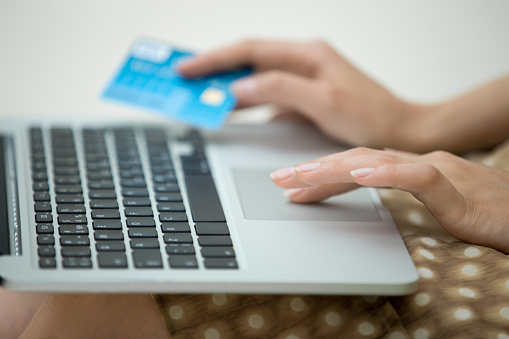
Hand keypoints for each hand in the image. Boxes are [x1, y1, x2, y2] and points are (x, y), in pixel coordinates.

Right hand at [178, 40, 434, 150]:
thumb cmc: (373, 116)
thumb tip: (241, 86)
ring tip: (198, 94)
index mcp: (307, 54)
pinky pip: (267, 95)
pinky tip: (232, 108)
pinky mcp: (304, 97)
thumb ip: (281, 90)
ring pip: (255, 77)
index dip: (214, 59)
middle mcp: (303, 61)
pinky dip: (246, 101)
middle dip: (213, 68)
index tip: (186, 69)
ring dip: (227, 85)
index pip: (249, 50)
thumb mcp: (324, 102)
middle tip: (182, 79)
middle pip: (248, 59)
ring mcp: (303, 79)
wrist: (401, 132)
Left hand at [270, 147, 508, 253]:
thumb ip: (405, 198)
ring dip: (335, 169)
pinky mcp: (455, 189)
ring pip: (375, 163)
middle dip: (314, 169)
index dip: (321, 175)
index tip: (291, 185)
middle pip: (355, 161)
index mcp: (409, 168)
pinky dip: (387, 174)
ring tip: (302, 175)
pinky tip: (359, 176)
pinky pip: (417, 177)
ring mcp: (436, 171)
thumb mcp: (436, 205)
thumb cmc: (486, 212)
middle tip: (279, 178)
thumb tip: (370, 199)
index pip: (355, 167)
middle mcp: (416, 163)